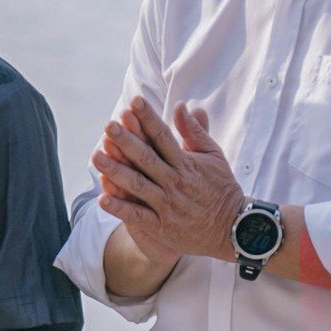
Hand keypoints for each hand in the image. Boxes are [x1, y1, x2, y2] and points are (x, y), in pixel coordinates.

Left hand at [93, 98, 247, 262]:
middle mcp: (174, 181)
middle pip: (147, 158)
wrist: (234, 228)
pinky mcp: (162, 226)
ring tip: (97, 157)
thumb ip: (195, 131)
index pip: (163, 136)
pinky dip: (121, 208)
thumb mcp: (213, 156)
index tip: (134, 101)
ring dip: (117, 171)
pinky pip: (138, 217)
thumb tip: (181, 106)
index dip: (148, 118)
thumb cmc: (221, 188)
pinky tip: (103, 199)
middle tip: (109, 126)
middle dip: (127, 141)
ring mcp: (167, 205)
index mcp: (186, 163)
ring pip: (138, 185)